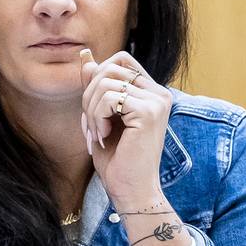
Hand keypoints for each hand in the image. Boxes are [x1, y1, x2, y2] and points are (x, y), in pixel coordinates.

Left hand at [79, 48, 172, 205]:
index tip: (93, 108)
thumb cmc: (116, 157)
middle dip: (89, 95)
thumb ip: (95, 87)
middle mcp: (159, 93)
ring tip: (98, 133)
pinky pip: (108, 97)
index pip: (120, 59)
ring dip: (91, 110)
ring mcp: (157, 101)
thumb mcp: (99, 115)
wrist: (130, 188)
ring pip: (105, 82)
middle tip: (92, 124)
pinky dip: (96, 117)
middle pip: (110, 67)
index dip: (97, 76)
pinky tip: (104, 136)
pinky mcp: (149, 112)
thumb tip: (85, 56)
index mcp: (152, 92)